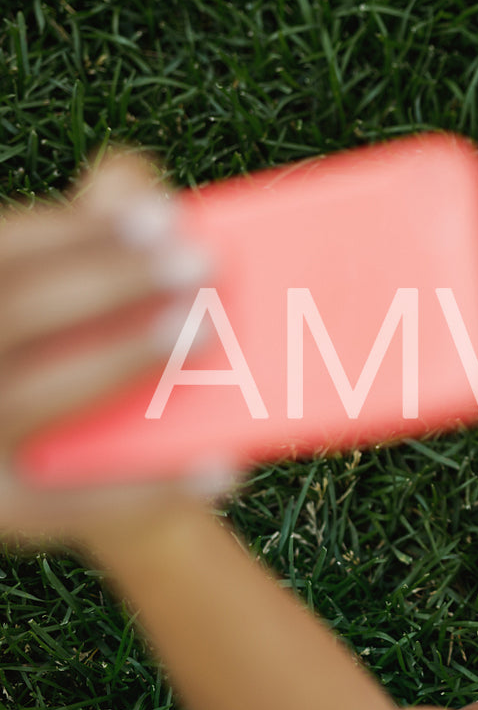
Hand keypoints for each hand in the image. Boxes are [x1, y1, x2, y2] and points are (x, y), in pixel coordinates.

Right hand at [0, 150, 233, 551]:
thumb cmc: (72, 355)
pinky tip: (224, 461)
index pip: (1, 255)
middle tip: (202, 264)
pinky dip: (152, 484)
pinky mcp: (4, 514)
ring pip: (31, 396)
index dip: (78, 231)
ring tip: (207, 330)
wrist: (60, 474)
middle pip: (12, 313)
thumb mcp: (75, 303)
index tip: (163, 217)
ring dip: (122, 358)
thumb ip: (94, 242)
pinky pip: (77, 504)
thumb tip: (141, 195)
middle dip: (109, 284)